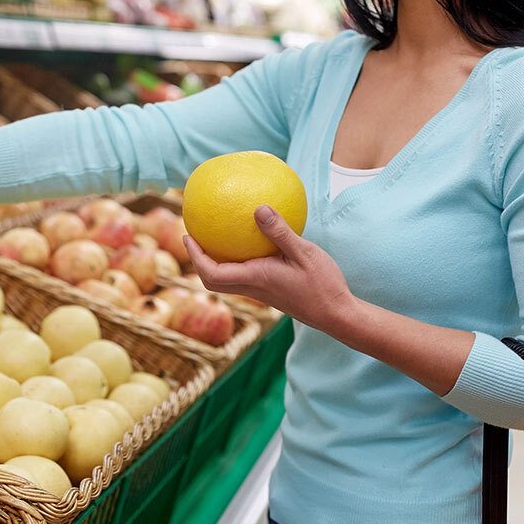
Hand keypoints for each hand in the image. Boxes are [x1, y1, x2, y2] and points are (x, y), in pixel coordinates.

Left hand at [184, 205, 354, 330]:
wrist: (336, 315)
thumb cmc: (323, 285)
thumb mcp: (305, 253)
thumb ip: (280, 232)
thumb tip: (258, 208)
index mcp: (256, 279)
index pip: (213, 274)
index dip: (196, 257)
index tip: (188, 236)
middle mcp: (253, 288)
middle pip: (212, 282)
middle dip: (198, 261)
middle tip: (192, 237)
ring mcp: (261, 292)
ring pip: (226, 281)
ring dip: (214, 263)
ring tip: (213, 239)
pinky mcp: (270, 292)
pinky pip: (243, 277)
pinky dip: (235, 263)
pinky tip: (249, 244)